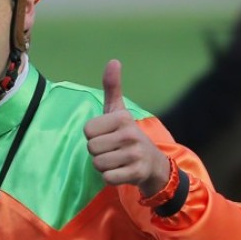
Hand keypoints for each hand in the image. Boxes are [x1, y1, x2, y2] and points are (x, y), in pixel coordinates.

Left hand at [84, 59, 170, 197]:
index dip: (94, 136)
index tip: (107, 136)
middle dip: (98, 152)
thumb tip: (113, 61)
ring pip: (98, 164)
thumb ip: (112, 88)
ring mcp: (134, 154)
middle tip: (112, 150)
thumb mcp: (119, 111)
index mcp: (122, 118)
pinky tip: (121, 171)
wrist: (153, 163)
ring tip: (117, 160)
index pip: (87, 131)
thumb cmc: (127, 135)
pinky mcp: (136, 172)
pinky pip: (107, 178)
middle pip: (91, 149)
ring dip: (103, 166)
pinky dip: (111, 178)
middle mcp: (130, 134)